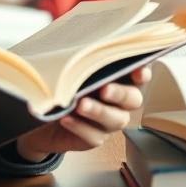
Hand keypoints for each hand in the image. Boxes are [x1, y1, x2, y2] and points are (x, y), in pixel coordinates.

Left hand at [13, 67, 150, 162]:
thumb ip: (82, 60)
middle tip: (104, 89)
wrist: (43, 116)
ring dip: (99, 111)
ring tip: (81, 104)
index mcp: (118, 80)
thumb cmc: (62, 86)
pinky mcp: (94, 138)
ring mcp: (108, 122)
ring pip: (115, 119)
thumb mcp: (70, 69)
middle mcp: (119, 102)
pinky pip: (93, 136)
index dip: (142, 73)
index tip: (138, 71)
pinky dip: (80, 127)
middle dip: (120, 93)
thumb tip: (82, 48)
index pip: (139, 75)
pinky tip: (66, 118)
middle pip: (133, 99)